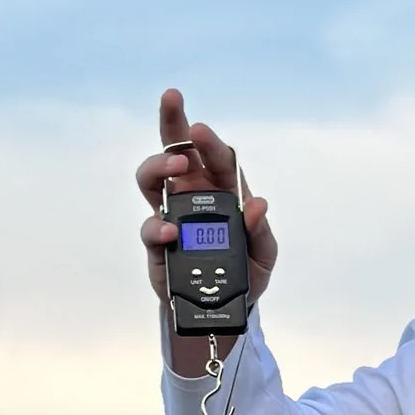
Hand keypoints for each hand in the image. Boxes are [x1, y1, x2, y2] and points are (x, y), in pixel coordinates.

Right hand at [135, 87, 277, 315]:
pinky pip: (150, 228)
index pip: (216, 158)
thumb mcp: (264, 254)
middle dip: (172, 122)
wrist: (224, 309)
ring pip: (152, 180)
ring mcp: (171, 216)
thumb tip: (258, 205)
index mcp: (223, 191)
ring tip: (176, 167)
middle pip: (176, 151)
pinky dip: (158, 227)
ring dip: (159, 166)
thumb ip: (261, 231)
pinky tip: (171, 231)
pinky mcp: (158, 243)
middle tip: (173, 105)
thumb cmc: (247, 271)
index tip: (199, 130)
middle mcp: (193, 195)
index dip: (208, 141)